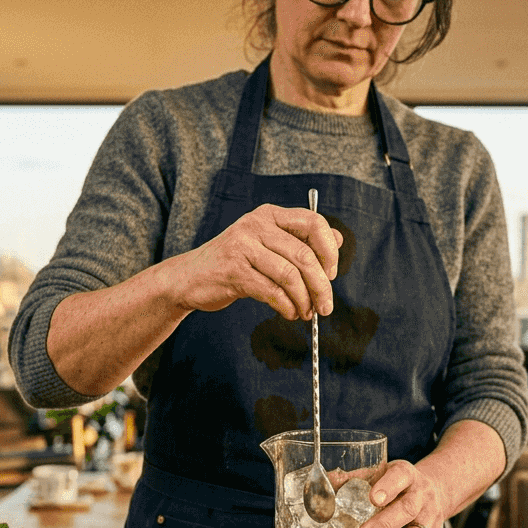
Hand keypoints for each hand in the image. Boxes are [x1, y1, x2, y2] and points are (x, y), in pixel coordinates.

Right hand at [168, 203, 341, 320]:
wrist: (190, 277)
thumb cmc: (235, 262)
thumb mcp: (267, 244)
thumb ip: (300, 240)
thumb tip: (338, 238)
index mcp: (269, 215)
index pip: (313, 222)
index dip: (329, 249)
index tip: (331, 273)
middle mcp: (256, 225)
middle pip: (304, 255)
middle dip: (320, 286)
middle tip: (326, 306)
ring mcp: (242, 247)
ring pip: (290, 276)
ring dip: (304, 300)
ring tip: (305, 313)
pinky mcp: (233, 271)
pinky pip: (272, 291)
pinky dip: (286, 307)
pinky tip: (289, 313)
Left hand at [355, 459, 447, 527]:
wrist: (437, 488)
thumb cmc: (398, 483)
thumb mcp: (380, 473)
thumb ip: (354, 479)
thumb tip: (325, 483)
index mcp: (407, 475)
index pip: (400, 477)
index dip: (388, 487)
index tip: (373, 498)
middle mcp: (422, 498)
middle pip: (407, 510)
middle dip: (385, 526)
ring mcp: (430, 521)